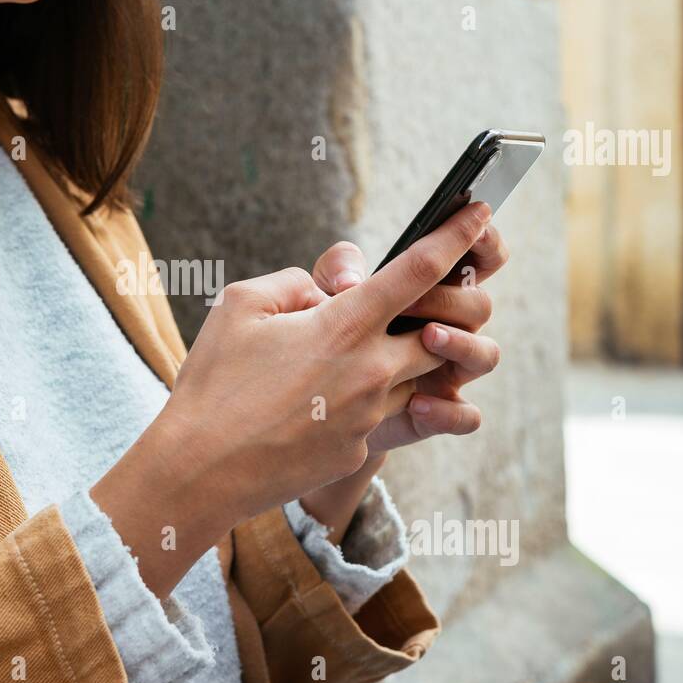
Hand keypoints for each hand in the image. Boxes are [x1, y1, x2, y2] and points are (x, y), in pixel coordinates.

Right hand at [91, 202, 490, 597]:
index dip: (457, 236)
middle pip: (441, 333)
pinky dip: (363, 401)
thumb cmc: (214, 382)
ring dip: (402, 361)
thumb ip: (295, 284)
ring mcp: (369, 416)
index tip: (482, 212)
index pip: (419, 271)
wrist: (200, 470)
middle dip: (439, 314)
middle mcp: (371, 371)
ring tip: (357, 356)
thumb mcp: (240, 305)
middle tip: (420, 304)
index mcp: (345, 326)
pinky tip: (316, 403)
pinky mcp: (356, 451)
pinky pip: (379, 417)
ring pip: (416, 379)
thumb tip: (325, 296)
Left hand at [310, 229, 504, 452]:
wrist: (309, 405)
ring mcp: (447, 372)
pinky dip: (448, 410)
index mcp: (433, 292)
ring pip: (485, 355)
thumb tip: (349, 283)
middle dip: (451, 296)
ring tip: (428, 337)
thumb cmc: (324, 335)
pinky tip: (417, 403)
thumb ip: (337, 271)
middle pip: (480, 304)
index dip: (484, 239)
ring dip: (462, 343)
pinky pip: (465, 416)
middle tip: (411, 298)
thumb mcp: (323, 293)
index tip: (475, 218)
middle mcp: (449, 328)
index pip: (477, 259)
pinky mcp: (435, 413)